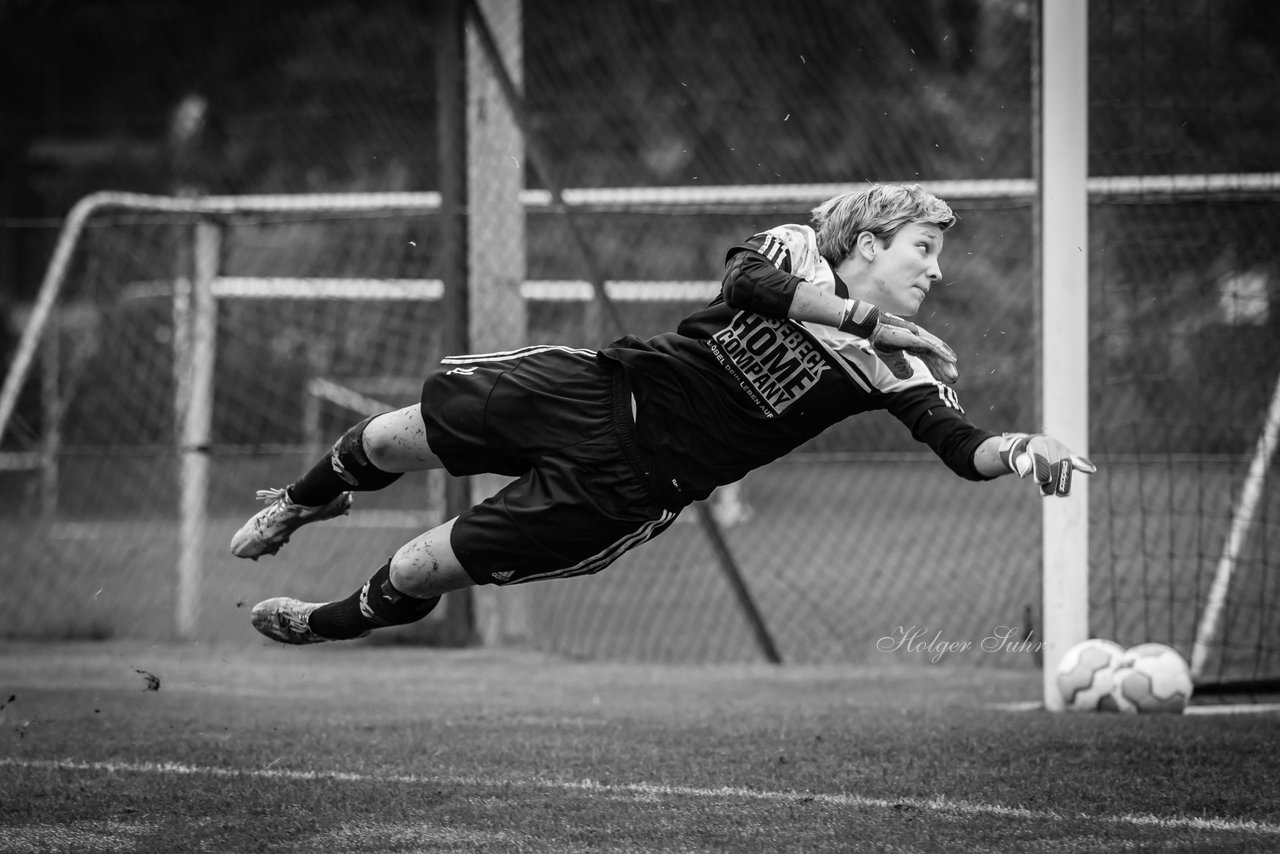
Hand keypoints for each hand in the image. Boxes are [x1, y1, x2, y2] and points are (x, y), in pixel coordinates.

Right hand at [837, 299, 958, 383]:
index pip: (928, 356)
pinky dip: (942, 352)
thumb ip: (900, 367)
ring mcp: (918, 336)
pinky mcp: (916, 336)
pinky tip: (951, 359)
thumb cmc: (880, 339)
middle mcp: (919, 339)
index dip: (936, 368)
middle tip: (954, 379)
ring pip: (936, 351)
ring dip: (946, 363)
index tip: (943, 379)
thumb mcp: (891, 358)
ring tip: (954, 374)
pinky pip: (931, 346)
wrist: (871, 328)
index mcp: (913, 344)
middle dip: (944, 367)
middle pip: (935, 355)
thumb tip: (909, 375)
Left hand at [998, 433, 1096, 496]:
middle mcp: (1052, 444)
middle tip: (1044, 494)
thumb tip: (1024, 472)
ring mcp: (1062, 450)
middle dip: (1052, 479)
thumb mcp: (1015, 456)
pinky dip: (1084, 465)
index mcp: (1038, 442)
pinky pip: (1077, 461)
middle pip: (1055, 462)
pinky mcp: (1069, 457)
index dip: (1041, 469)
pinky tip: (1091, 470)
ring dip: (1064, 481)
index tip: (1039, 482)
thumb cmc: (1020, 454)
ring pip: (1066, 466)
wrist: (1028, 446)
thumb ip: (1020, 462)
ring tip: (1060, 494)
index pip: (1041, 456)